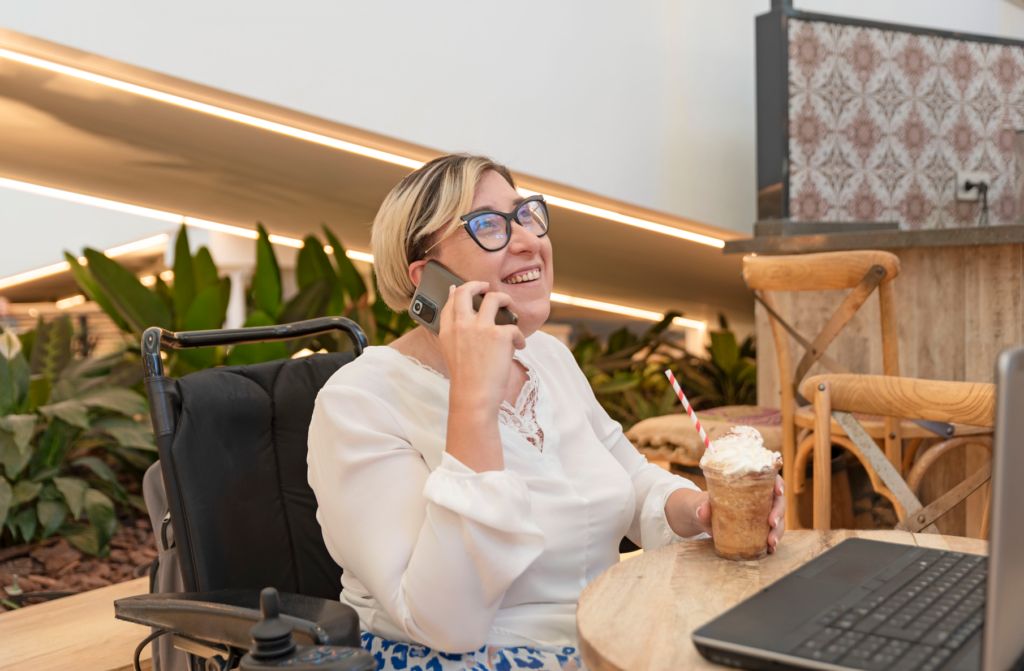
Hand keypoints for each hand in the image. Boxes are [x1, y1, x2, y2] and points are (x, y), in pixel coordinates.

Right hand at [439, 281, 525, 412]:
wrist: (473, 398)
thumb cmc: (466, 382)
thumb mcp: (453, 354)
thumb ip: (458, 334)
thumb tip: (470, 319)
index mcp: (448, 331)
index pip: (450, 301)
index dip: (457, 291)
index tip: (462, 289)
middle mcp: (462, 325)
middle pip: (467, 290)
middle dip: (478, 284)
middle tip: (487, 287)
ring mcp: (481, 328)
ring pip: (495, 298)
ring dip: (506, 300)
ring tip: (510, 306)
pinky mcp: (499, 335)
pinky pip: (514, 327)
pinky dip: (520, 338)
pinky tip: (519, 347)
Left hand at [668, 475, 786, 552]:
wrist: (701, 518)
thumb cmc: (704, 504)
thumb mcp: (701, 503)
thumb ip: (702, 506)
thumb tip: (703, 510)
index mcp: (749, 486)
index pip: (770, 480)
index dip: (778, 483)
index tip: (777, 491)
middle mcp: (760, 499)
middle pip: (778, 502)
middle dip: (779, 512)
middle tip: (772, 522)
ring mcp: (761, 514)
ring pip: (778, 520)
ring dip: (778, 530)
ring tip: (771, 542)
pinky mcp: (759, 529)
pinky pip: (771, 534)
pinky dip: (773, 541)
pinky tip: (770, 549)